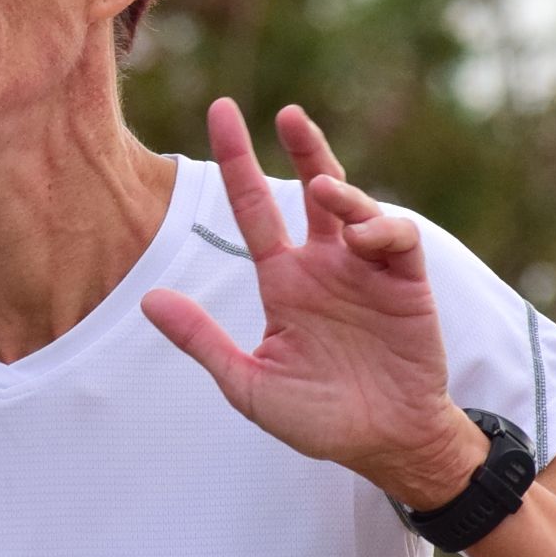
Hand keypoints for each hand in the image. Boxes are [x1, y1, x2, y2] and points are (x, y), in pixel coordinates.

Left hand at [141, 98, 486, 510]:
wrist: (386, 445)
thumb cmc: (319, 419)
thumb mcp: (249, 384)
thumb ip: (203, 342)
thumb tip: (148, 301)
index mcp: (283, 282)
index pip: (253, 208)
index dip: (237, 161)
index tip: (221, 111)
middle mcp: (323, 266)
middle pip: (311, 187)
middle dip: (302, 147)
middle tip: (285, 113)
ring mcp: (366, 271)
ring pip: (354, 204)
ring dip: (340, 189)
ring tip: (324, 192)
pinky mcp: (407, 283)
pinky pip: (396, 237)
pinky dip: (381, 227)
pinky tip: (363, 239)